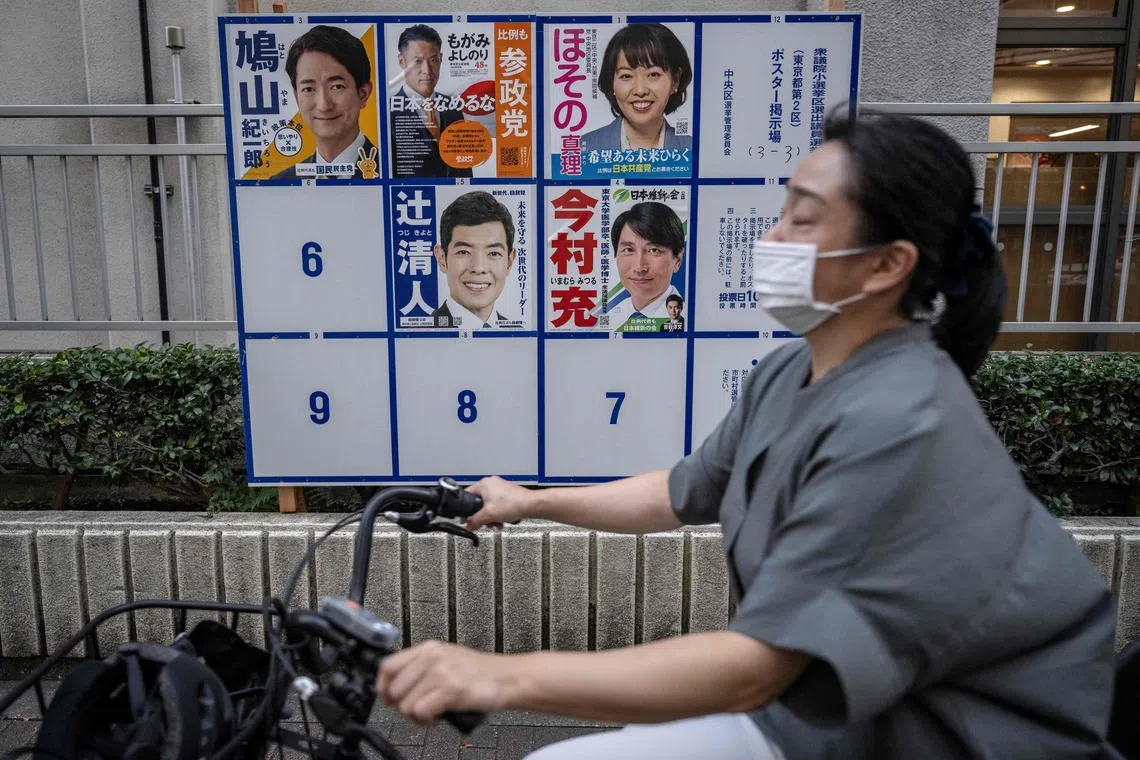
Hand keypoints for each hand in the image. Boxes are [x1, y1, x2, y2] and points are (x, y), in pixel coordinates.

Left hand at [377, 641, 512, 723]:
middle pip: (394, 689)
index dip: (382, 687)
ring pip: (405, 704)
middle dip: (402, 706)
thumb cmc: (478, 672)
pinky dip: (427, 721)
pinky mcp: (450, 689)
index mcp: (428, 648)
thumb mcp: (446, 658)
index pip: (388, 666)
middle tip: (418, 709)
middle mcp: (432, 657)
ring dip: (416, 716)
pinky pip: (420, 712)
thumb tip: (396, 685)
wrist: (506, 678)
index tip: (388, 699)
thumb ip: (422, 666)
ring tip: (431, 713)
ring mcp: (440, 672)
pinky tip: (438, 716)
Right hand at [465, 476, 533, 529]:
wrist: (530, 505)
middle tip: (482, 523)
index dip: (464, 509)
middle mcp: (491, 483)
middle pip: (478, 502)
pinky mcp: (507, 494)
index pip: (466, 495)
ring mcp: (500, 488)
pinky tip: (501, 521)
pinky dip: (497, 514)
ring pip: (488, 505)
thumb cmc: (513, 504)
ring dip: (490, 517)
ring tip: (495, 524)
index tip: (465, 518)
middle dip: (481, 516)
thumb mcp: (488, 515)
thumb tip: (468, 526)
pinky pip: (497, 505)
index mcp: (484, 484)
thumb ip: (475, 521)